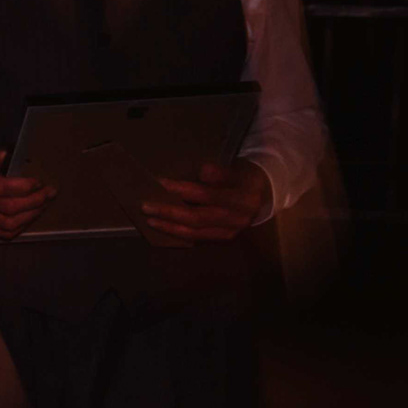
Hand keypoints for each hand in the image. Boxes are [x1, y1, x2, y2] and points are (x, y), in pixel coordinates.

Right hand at [0, 143, 54, 241]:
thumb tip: (16, 159)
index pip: (1, 188)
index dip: (25, 188)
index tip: (41, 183)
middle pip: (8, 208)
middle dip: (35, 202)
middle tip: (50, 194)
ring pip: (7, 224)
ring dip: (30, 216)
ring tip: (43, 206)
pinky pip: (2, 233)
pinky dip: (20, 227)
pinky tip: (30, 216)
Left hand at [140, 158, 271, 246]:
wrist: (261, 194)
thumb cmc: (242, 177)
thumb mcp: (236, 169)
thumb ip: (221, 173)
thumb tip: (204, 171)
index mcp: (243, 197)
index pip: (208, 195)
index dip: (183, 190)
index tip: (161, 183)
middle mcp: (239, 217)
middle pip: (199, 216)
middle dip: (170, 212)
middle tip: (146, 205)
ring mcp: (233, 230)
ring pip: (196, 231)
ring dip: (170, 226)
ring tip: (150, 218)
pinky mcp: (226, 237)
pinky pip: (198, 238)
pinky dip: (178, 233)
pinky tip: (163, 227)